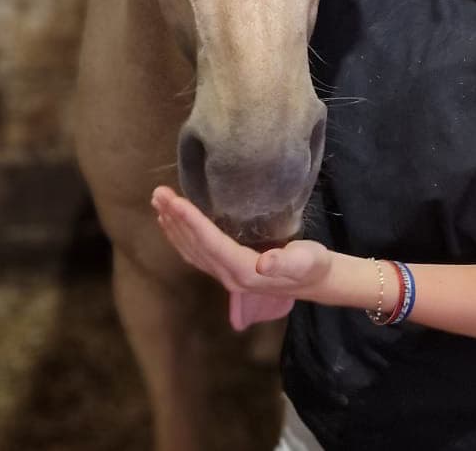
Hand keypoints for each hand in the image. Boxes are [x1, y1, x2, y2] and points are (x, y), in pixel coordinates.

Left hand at [151, 186, 331, 330]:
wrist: (317, 282)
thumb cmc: (313, 265)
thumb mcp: (306, 261)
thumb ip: (286, 262)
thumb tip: (265, 261)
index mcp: (245, 271)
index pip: (211, 243)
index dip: (191, 222)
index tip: (173, 201)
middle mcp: (229, 276)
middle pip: (195, 246)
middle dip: (174, 219)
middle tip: (158, 194)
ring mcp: (226, 275)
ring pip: (191, 251)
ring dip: (173, 227)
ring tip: (159, 203)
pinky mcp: (227, 270)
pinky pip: (196, 253)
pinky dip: (181, 237)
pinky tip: (174, 224)